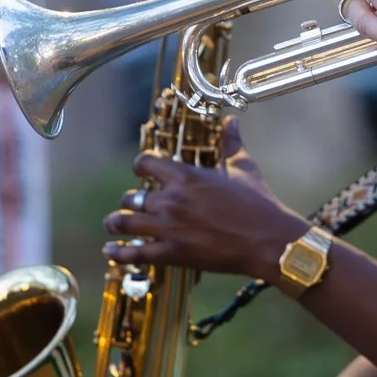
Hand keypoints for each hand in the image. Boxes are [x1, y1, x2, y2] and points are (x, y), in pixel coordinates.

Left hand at [103, 119, 306, 279]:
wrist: (268, 240)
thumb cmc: (258, 203)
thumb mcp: (243, 168)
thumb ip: (231, 144)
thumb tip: (231, 122)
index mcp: (185, 176)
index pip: (145, 163)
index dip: (141, 166)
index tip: (142, 171)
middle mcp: (171, 199)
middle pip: (131, 197)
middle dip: (129, 200)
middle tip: (130, 205)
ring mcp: (168, 228)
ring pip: (125, 223)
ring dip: (115, 223)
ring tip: (112, 225)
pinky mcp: (172, 253)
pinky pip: (135, 254)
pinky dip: (118, 253)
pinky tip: (108, 251)